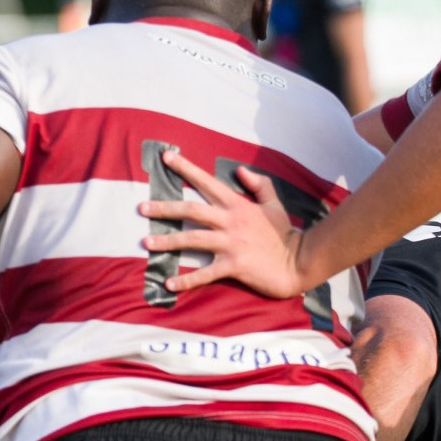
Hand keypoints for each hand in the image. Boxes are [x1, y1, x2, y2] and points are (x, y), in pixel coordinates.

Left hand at [137, 149, 305, 298]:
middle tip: (141, 208)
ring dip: (168, 242)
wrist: (298, 262)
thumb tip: (241, 170)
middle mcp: (231, 221)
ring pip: (193, 239)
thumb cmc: (283, 234)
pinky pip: (205, 273)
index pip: (207, 182)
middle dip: (165, 208)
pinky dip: (187, 280)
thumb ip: (259, 184)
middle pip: (191, 210)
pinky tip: (169, 283)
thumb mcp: (274, 203)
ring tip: (146, 242)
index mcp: (237, 205)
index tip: (165, 158)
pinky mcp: (234, 266)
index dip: (186, 168)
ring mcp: (231, 244)